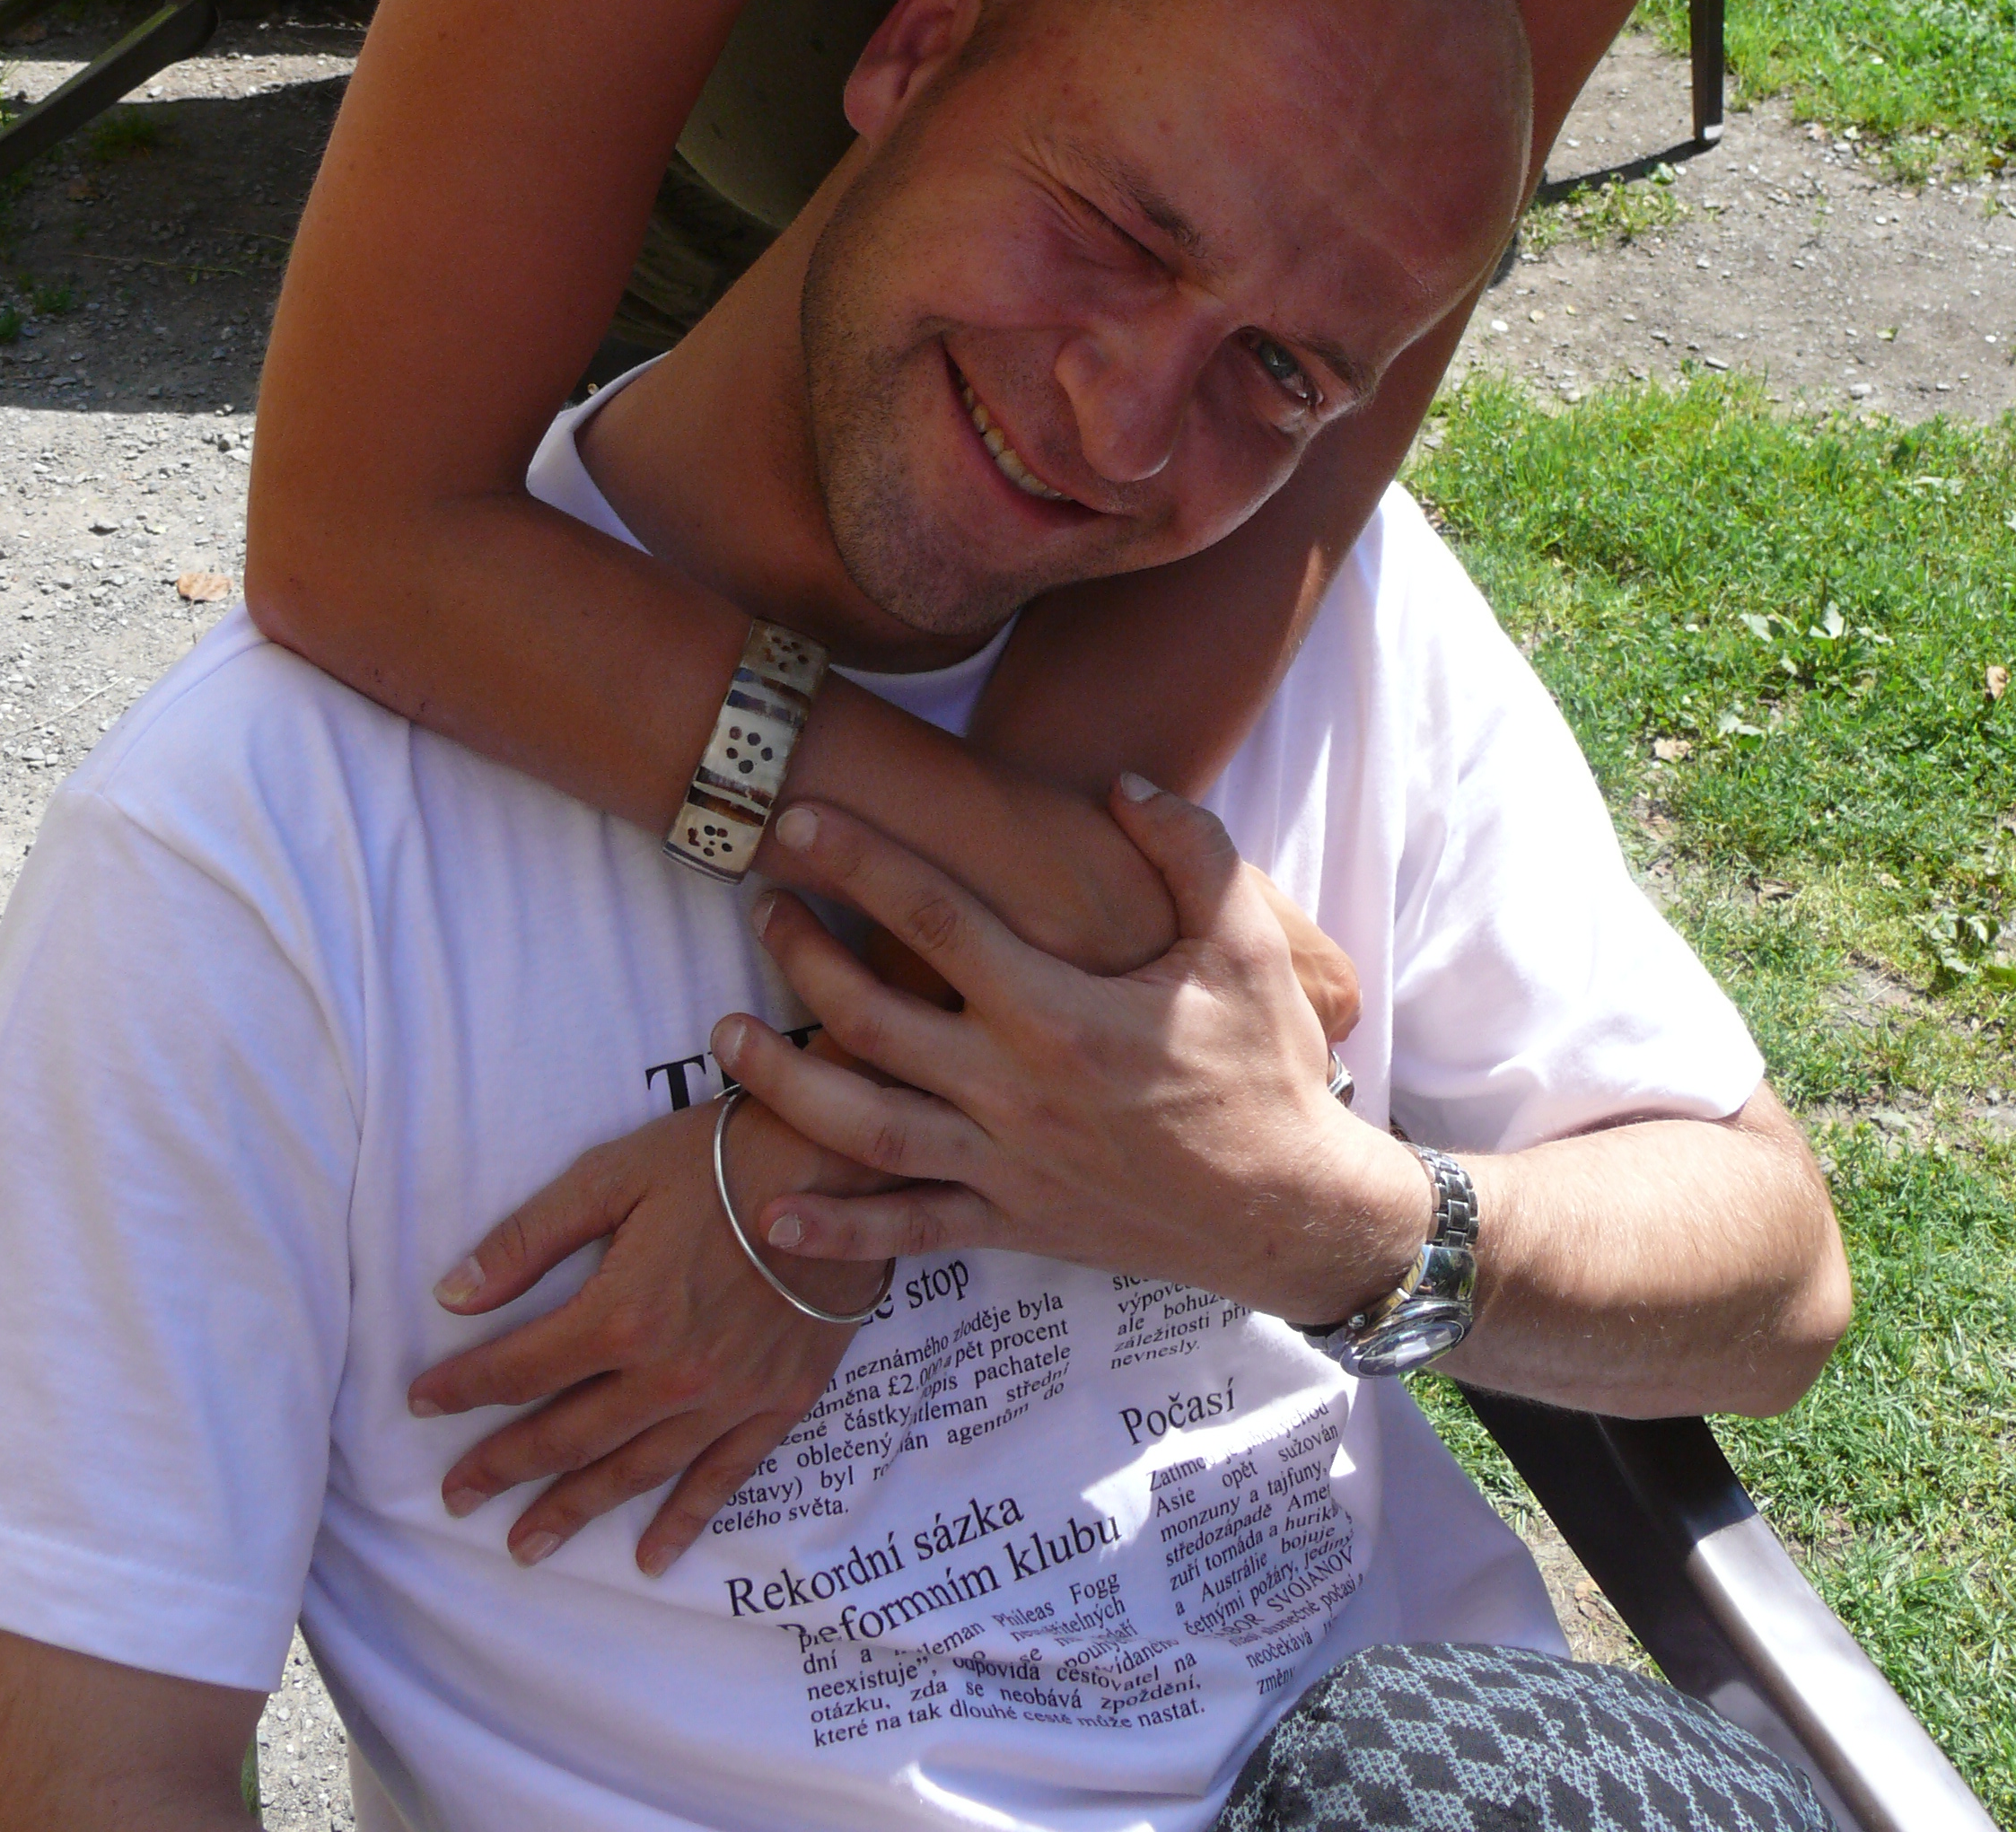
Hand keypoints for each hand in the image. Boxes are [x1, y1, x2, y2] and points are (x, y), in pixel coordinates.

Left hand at [409, 1095, 889, 1572]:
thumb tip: (452, 1294)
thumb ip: (528, 1239)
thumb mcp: (612, 1175)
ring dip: (574, 1511)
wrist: (839, 1165)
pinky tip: (653, 1558)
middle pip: (565, 1436)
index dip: (463, 1388)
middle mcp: (666, 1375)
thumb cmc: (718, 1159)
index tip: (421, 1404)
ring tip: (524, 1545)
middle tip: (456, 1497)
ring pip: (633, 1472)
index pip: (518, 1369)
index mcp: (619, 1315)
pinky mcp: (777, 1403)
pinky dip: (684, 1521)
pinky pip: (722, 1478)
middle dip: (503, 1467)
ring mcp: (725, 1398)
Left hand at [716, 779, 1426, 1327]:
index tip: (800, 819)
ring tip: (723, 1035)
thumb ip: (1189, 850)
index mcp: (1062, 1013)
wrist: (1292, 1214)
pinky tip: (770, 1210)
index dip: (862, 864)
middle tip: (756, 904)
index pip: (937, 923)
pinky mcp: (1013, 1225)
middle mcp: (1015, 1090)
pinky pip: (908, 1232)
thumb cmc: (1268, 1070)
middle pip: (873, 1016)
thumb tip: (1123, 782)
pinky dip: (836, 1229)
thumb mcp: (1248, 945)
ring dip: (783, 1079)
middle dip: (802, 957)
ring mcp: (1006, 1166)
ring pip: (863, 1125)